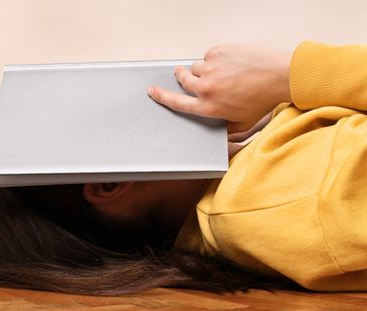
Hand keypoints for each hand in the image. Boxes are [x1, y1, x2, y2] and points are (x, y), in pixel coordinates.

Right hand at [147, 44, 291, 132]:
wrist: (280, 75)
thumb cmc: (263, 100)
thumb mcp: (242, 124)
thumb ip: (225, 131)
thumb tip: (219, 136)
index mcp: (208, 107)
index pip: (177, 102)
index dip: (161, 96)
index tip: (152, 90)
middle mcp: (206, 88)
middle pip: (182, 79)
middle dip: (182, 76)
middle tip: (184, 73)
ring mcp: (211, 68)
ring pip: (196, 66)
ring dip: (203, 69)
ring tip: (221, 72)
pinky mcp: (219, 52)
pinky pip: (209, 54)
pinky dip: (216, 58)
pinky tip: (231, 64)